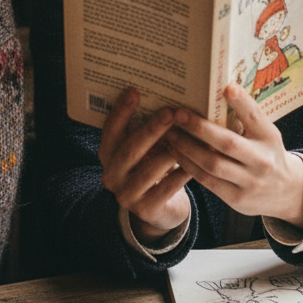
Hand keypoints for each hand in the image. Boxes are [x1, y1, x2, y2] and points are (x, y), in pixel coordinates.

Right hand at [98, 87, 192, 245]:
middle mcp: (111, 175)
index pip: (110, 130)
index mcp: (107, 154)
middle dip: (151, 130)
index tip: (134, 91)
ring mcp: (126, 195)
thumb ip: (145, 128)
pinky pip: (166, 189)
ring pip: (149, 171)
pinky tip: (195, 163)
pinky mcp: (145, 210)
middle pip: (130, 150)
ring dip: (169, 152)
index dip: (121, 111)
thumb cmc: (152, 166)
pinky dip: (181, 174)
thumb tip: (166, 96)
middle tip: (170, 112)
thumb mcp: (142, 148)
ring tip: (187, 137)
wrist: (157, 209)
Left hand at [163, 83, 302, 229]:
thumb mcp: (265, 133)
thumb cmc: (267, 152)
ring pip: (213, 164)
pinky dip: (189, 165)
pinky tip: (176, 153)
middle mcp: (262, 160)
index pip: (255, 117)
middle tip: (178, 114)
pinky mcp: (237, 198)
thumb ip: (246, 117)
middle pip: (228, 143)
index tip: (226, 87)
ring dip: (187, 148)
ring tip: (170, 133)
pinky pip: (208, 181)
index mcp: (269, 138)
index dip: (242, 103)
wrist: (287, 192)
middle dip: (200, 127)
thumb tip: (216, 90)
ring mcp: (250, 182)